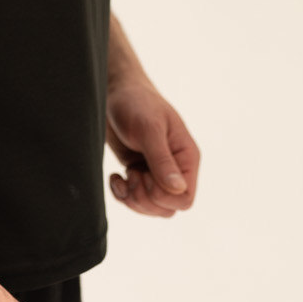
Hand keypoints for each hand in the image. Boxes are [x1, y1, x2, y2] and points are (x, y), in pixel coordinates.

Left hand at [106, 77, 200, 219]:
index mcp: (187, 157)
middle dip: (144, 199)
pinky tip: (116, 177)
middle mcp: (176, 169)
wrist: (115, 92)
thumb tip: (178, 189)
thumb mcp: (149, 130)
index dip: (162, 197)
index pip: (185, 199)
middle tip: (131, 174)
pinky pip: (135, 201)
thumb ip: (162, 160)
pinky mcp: (139, 174)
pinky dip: (122, 195)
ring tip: (124, 175)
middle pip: (167, 208)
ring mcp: (157, 173)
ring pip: (152, 208)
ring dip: (133, 199)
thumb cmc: (136, 103)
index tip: (144, 175)